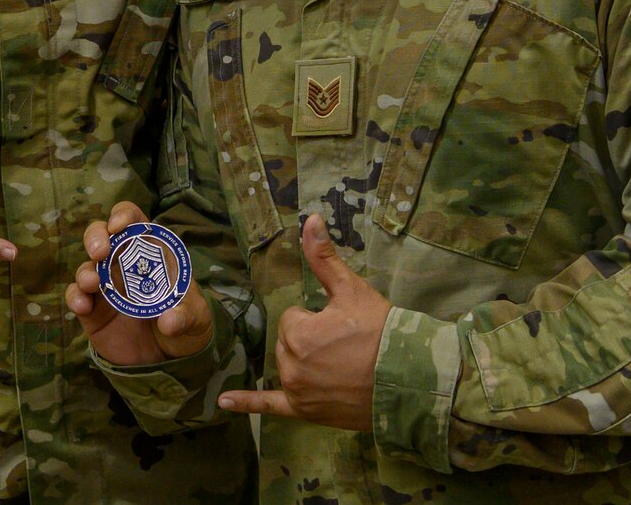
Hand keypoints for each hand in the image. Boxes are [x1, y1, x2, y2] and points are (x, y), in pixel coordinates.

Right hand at [66, 200, 214, 366]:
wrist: (170, 358)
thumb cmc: (185, 323)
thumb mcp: (196, 318)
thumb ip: (185, 316)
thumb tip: (169, 321)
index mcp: (150, 253)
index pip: (134, 221)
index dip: (124, 216)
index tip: (118, 225)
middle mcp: (123, 264)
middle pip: (102, 235)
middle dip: (96, 236)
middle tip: (100, 251)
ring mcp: (106, 286)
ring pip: (87, 266)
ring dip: (86, 271)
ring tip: (92, 284)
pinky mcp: (93, 311)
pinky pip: (77, 296)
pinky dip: (75, 297)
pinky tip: (82, 306)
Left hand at [218, 214, 389, 430]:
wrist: (407, 379)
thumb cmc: (380, 331)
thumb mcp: (350, 289)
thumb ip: (323, 257)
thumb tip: (310, 219)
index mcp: (298, 334)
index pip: (292, 318)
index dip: (317, 319)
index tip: (342, 327)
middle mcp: (291, 365)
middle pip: (288, 343)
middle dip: (310, 340)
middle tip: (345, 346)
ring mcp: (298, 392)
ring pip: (287, 366)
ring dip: (303, 362)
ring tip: (339, 365)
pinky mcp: (305, 411)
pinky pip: (269, 406)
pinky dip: (247, 403)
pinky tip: (223, 400)